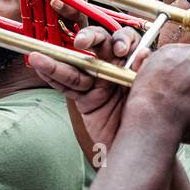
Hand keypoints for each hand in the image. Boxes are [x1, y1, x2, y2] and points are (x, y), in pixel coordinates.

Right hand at [28, 25, 146, 164]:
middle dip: (90, 38)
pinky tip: (39, 66)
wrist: (140, 151)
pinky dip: (52, 77)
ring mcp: (97, 82)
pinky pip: (67, 87)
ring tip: (38, 57)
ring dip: (57, 62)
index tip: (121, 51)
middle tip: (82, 42)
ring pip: (76, 67)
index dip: (123, 40)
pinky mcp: (85, 99)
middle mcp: (115, 68)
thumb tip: (145, 54)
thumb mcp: (151, 95)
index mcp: (134, 63)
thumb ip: (145, 74)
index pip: (128, 40)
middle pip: (99, 45)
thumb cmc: (150, 121)